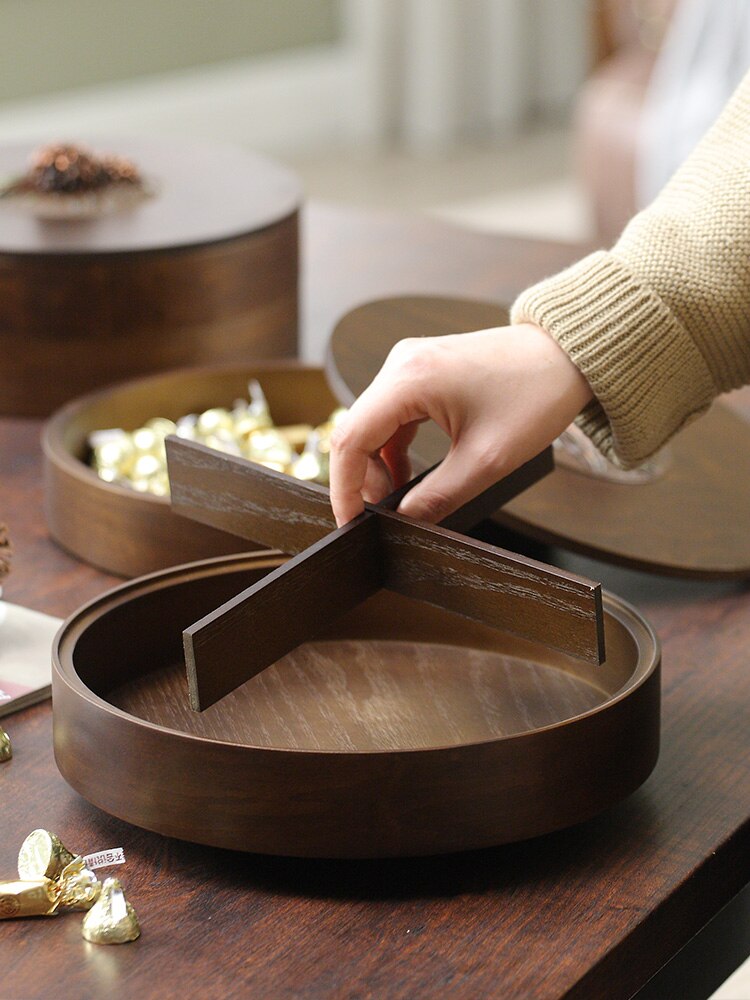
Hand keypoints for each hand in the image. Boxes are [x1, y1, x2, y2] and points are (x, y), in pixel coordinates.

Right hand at [329, 323, 592, 525]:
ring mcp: (408, 364)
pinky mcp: (421, 371)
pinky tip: (409, 475)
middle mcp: (400, 364)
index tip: (351, 523)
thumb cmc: (536, 396)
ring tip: (400, 499)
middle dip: (363, 480)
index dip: (345, 487)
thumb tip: (403, 523)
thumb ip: (438, 498)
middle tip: (382, 517)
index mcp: (409, 379)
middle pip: (355, 431)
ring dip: (379, 466)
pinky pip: (390, 416)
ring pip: (370, 426)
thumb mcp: (486, 461)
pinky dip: (393, 449)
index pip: (350, 439)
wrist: (567, 356)